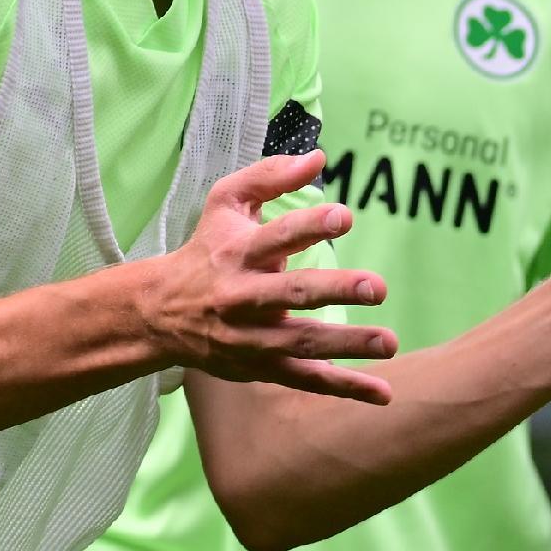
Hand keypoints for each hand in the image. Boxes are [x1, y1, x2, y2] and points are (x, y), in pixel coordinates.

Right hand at [142, 155, 396, 401]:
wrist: (160, 313)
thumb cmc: (205, 250)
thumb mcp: (226, 203)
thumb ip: (269, 177)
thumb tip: (318, 157)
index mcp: (238, 253)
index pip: (276, 236)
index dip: (310, 226)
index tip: (344, 215)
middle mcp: (243, 297)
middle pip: (292, 293)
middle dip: (336, 291)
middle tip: (376, 287)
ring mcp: (253, 338)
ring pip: (303, 342)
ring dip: (348, 344)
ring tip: (390, 342)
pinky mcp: (261, 368)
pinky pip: (306, 379)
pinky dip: (344, 387)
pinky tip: (383, 392)